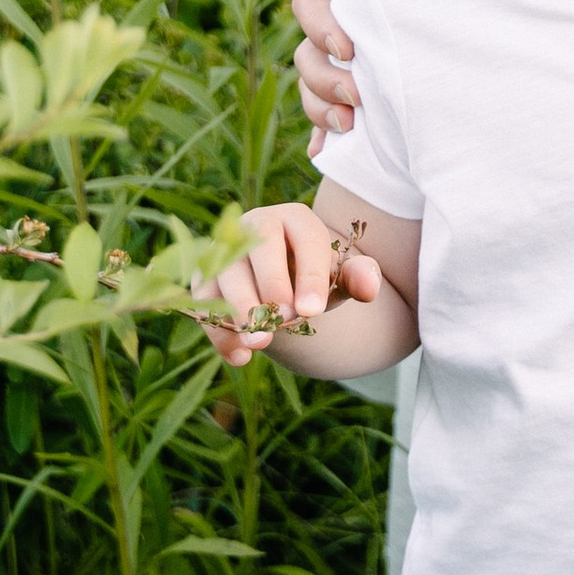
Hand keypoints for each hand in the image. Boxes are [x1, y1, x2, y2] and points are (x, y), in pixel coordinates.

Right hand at [205, 200, 382, 364]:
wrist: (280, 286)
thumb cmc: (313, 279)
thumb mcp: (339, 278)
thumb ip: (359, 278)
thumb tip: (369, 285)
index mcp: (296, 218)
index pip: (306, 240)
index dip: (309, 275)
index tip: (311, 311)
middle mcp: (256, 224)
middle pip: (259, 247)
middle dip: (270, 287)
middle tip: (283, 323)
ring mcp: (226, 248)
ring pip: (225, 272)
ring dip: (240, 309)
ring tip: (260, 342)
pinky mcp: (204, 277)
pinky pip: (204, 301)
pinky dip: (219, 331)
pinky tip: (240, 356)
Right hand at [292, 0, 426, 148]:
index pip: (310, 3)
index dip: (320, 28)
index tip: (350, 48)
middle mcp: (341, 22)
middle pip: (305, 56)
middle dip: (322, 82)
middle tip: (358, 100)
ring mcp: (349, 56)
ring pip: (312, 87)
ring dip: (322, 110)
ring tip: (352, 128)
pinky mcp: (368, 82)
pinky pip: (332, 112)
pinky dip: (325, 133)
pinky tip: (326, 154)